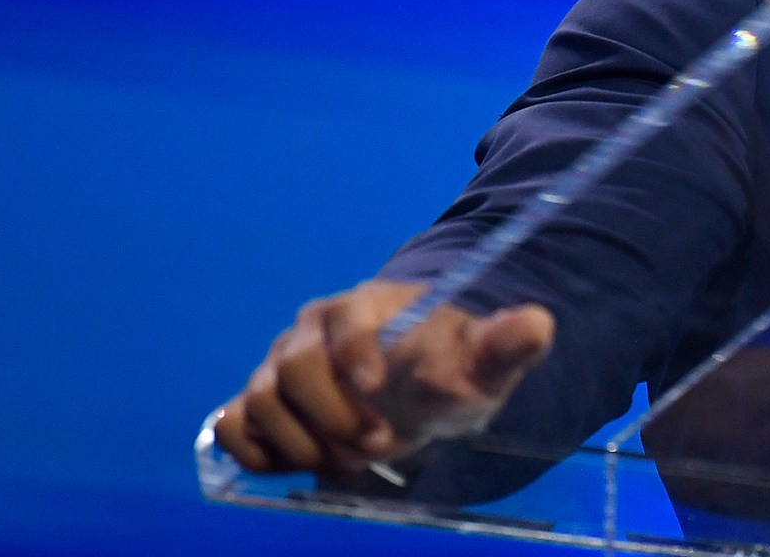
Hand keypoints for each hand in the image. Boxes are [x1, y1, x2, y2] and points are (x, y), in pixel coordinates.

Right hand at [212, 279, 556, 477]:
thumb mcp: (486, 361)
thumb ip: (508, 343)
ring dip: (302, 442)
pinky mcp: (259, 406)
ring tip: (352, 459)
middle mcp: (311, 332)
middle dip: (333, 415)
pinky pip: (232, 425)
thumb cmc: (451, 368)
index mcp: (367, 307)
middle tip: (379, 444)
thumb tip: (537, 323)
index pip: (343, 318)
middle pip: (291, 367)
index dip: (352, 353)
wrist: (421, 389)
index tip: (377, 388)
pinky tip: (302, 464)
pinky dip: (258, 452)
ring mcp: (278, 367)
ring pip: (259, 402)